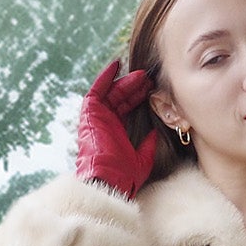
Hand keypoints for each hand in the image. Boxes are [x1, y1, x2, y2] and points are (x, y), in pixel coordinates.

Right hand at [75, 58, 158, 199]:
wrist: (109, 180)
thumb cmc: (124, 176)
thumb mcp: (143, 159)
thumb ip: (148, 145)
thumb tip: (155, 133)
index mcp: (116, 133)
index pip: (127, 108)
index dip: (138, 97)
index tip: (151, 89)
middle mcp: (106, 124)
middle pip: (120, 98)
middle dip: (134, 87)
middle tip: (149, 78)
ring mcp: (97, 118)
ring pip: (110, 92)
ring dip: (124, 81)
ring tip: (140, 74)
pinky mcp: (90, 114)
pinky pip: (96, 90)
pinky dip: (105, 77)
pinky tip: (116, 65)